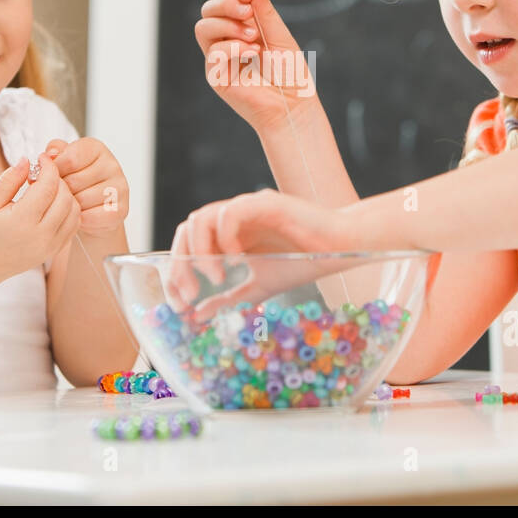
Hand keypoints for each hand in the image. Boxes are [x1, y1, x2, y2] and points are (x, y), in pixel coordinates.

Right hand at [0, 154, 80, 284]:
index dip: (48, 167)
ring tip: (46, 190)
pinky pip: (74, 225)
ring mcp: (51, 246)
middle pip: (66, 197)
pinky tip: (52, 205)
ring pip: (74, 211)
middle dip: (57, 179)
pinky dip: (69, 210)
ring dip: (66, 194)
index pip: (48, 186)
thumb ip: (9, 180)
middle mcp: (42, 236)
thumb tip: (27, 160)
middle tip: (41, 175)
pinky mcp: (55, 251)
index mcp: (23, 221)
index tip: (41, 158)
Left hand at [45, 136, 128, 234]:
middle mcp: (111, 165)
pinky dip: (80, 219)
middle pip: (73, 181)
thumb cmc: (76, 183)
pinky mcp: (120, 210)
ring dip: (70, 206)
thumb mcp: (63, 161)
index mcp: (96, 148)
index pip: (70, 158)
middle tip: (62, 193)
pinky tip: (79, 215)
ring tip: (70, 204)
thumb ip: (54, 152)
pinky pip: (90, 217)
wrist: (93, 209)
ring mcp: (119, 187)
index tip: (56, 176)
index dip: (55, 170)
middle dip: (62, 191)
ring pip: (81, 200)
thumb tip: (51, 154)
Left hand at [165, 189, 355, 317]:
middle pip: (187, 230)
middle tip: (191, 294)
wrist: (340, 247)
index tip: (181, 303)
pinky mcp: (264, 203)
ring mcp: (246, 208)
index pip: (187, 244)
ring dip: (200, 251)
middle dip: (181, 264)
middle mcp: (232, 218)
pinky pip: (231, 211)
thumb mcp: (258, 287)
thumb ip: (228, 299)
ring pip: (201, 217)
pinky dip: (225, 236)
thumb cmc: (303, 262)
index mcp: (227, 234)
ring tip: (216, 277)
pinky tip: (237, 259)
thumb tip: (197, 315)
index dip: (176, 271)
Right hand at [194, 0, 316, 133]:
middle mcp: (228, 41)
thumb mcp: (280, 36)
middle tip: (247, 12)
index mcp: (244, 28)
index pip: (227, 0)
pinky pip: (213, 51)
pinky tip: (252, 54)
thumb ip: (265, 11)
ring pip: (203, 27)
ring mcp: (220, 58)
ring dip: (228, 26)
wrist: (292, 105)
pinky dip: (233, 47)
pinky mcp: (216, 76)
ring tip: (253, 37)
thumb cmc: (290, 74)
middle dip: (226, 4)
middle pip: (208, 10)